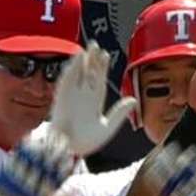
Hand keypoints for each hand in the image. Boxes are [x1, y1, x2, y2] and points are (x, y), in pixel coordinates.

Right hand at [50, 42, 135, 156]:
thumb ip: (119, 114)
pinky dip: (71, 68)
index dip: (102, 67)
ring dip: (82, 61)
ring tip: (87, 48)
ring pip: (78, 74)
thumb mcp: (107, 128)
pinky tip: (77, 58)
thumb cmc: (86, 142)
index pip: (98, 80)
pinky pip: (67, 79)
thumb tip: (133, 100)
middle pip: (88, 74)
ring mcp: (72, 95)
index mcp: (93, 102)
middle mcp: (83, 96)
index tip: (106, 55)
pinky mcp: (62, 97)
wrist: (68, 150)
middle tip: (96, 45)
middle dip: (92, 60)